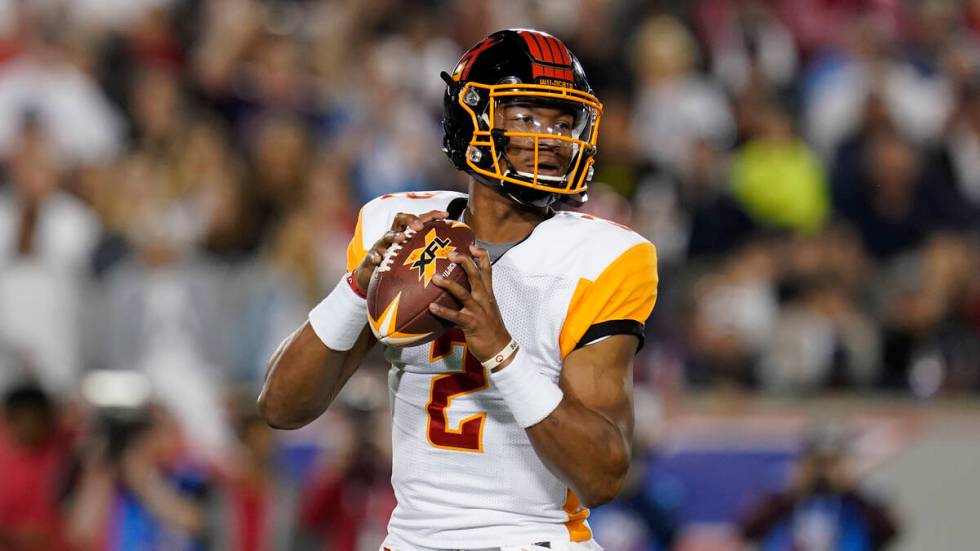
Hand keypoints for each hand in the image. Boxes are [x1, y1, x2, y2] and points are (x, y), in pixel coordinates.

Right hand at [353, 209, 447, 291]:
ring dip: (394, 236)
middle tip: (419, 226)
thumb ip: (430, 255)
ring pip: (387, 236)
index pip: (419, 219)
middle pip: (400, 219)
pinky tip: (379, 259)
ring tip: (401, 238)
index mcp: (406, 233)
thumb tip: (456, 256)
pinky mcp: (371, 258)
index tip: (446, 215)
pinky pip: (372, 255)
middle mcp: (394, 236)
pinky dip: (375, 256)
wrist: (373, 277)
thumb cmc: (399, 266)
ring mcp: (381, 246)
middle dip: (410, 219)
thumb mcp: (414, 258)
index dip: (431, 215)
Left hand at [428, 244, 512, 362]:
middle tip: (450, 253)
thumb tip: (461, 287)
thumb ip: (477, 296)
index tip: (472, 245)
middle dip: (464, 262)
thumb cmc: (490, 328)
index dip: (481, 256)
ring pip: (463, 293)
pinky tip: (431, 307)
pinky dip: (443, 311)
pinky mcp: (471, 324)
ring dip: (449, 284)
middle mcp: (484, 299)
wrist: (500, 348)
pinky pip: (455, 316)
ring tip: (435, 278)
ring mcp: (478, 311)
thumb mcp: (487, 307)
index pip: (487, 270)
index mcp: (488, 293)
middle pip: (476, 275)